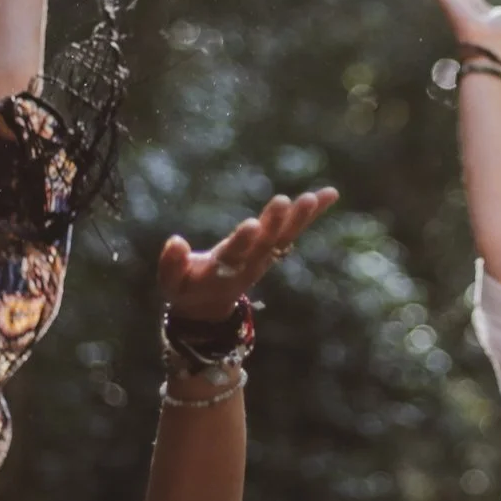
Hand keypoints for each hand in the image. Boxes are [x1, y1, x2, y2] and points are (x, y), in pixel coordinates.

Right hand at [157, 189, 339, 320]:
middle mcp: (248, 264)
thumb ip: (171, 265)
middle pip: (265, 245)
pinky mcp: (272, 249)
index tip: (251, 225)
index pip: (233, 256)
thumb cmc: (186, 290)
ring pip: (285, 237)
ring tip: (312, 198)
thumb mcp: (171, 284)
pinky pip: (294, 231)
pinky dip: (312, 214)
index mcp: (221, 272)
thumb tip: (175, 241)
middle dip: (274, 224)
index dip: (242, 242)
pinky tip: (330, 194)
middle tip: (283, 201)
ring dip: (299, 218)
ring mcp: (263, 257)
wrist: (209, 306)